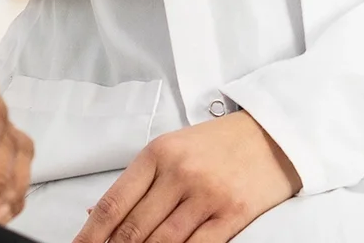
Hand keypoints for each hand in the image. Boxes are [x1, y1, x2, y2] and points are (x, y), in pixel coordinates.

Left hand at [76, 110, 300, 242]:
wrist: (272, 133)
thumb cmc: (217, 143)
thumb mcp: (172, 148)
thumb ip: (138, 180)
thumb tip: (97, 213)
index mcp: (157, 154)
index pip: (114, 203)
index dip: (91, 234)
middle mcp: (179, 173)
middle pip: (134, 227)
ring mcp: (206, 195)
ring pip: (162, 242)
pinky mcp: (233, 214)